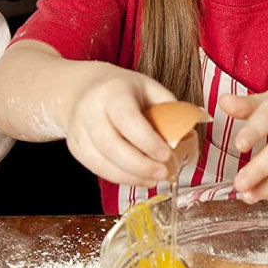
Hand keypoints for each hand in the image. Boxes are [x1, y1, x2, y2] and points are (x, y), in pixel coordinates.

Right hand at [65, 68, 179, 186]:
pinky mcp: (76, 148)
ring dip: (131, 177)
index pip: (126, 119)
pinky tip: (138, 179)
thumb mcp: (148, 88)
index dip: (146, 140)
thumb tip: (190, 131)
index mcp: (112, 92)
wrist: (83, 89)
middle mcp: (90, 111)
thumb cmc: (123, 90)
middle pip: (111, 145)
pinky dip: (120, 178)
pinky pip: (97, 169)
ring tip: (154, 180)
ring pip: (101, 162)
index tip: (167, 155)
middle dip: (140, 165)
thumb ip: (169, 107)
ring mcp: (80, 131)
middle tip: (164, 174)